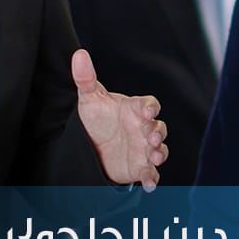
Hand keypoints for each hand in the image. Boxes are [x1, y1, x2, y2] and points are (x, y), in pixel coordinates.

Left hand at [72, 48, 167, 190]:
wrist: (92, 146)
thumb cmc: (97, 119)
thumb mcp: (90, 99)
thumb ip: (85, 78)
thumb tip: (78, 54)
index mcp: (135, 109)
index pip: (150, 104)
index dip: (152, 108)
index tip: (148, 111)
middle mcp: (143, 128)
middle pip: (159, 127)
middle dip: (158, 132)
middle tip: (152, 136)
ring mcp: (144, 148)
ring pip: (160, 149)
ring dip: (160, 153)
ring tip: (155, 156)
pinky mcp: (140, 166)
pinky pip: (150, 172)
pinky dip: (152, 178)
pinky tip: (149, 184)